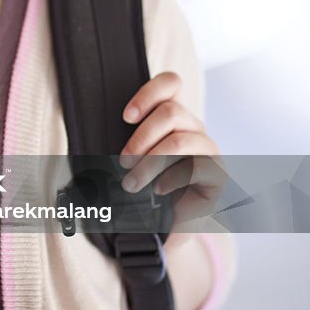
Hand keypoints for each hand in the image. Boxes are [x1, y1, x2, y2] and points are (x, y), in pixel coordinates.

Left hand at [119, 71, 224, 230]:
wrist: (170, 226)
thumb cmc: (147, 188)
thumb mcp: (133, 161)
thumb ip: (124, 143)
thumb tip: (90, 136)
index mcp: (174, 117)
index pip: (171, 83)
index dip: (148, 93)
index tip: (126, 117)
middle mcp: (194, 129)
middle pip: (172, 111)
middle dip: (140, 137)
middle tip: (123, 161)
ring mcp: (209, 151)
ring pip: (179, 140)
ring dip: (150, 163)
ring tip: (132, 183)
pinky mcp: (218, 175)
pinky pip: (195, 167)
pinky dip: (170, 179)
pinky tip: (159, 191)